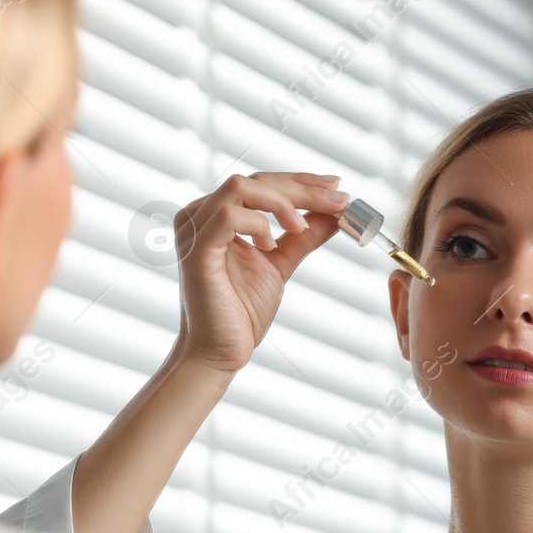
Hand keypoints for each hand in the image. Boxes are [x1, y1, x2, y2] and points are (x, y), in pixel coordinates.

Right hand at [172, 171, 347, 371]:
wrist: (220, 351)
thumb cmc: (241, 311)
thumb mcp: (281, 264)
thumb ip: (303, 237)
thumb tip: (334, 213)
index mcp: (216, 215)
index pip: (261, 183)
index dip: (301, 181)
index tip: (337, 187)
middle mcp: (200, 215)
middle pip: (255, 180)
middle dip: (302, 188)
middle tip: (337, 200)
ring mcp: (194, 230)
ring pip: (241, 187)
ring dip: (282, 202)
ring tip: (301, 227)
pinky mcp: (196, 250)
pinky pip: (229, 217)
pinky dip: (259, 224)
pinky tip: (270, 247)